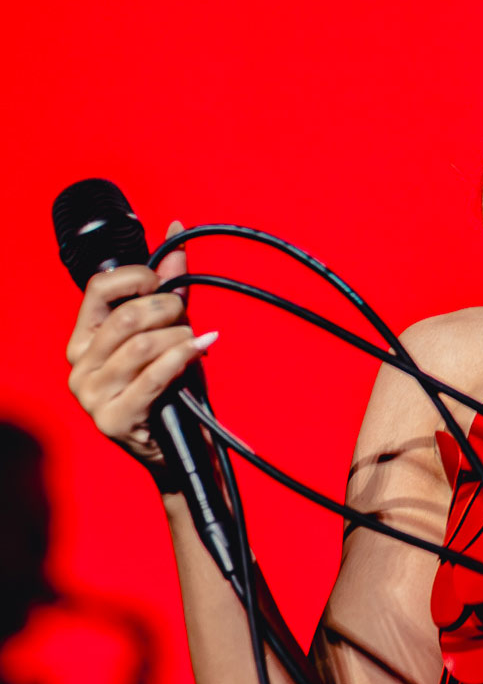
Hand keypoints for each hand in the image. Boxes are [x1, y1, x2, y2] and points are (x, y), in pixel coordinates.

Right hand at [64, 221, 214, 475]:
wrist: (182, 450)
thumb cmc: (174, 390)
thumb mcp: (171, 332)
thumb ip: (170, 287)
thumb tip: (177, 232)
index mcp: (84, 340)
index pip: (97, 288)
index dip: (138, 277)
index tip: (166, 282)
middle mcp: (78, 365)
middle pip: (126, 315)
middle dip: (169, 309)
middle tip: (190, 320)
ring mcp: (90, 394)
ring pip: (143, 343)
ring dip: (181, 337)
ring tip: (197, 343)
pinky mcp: (113, 418)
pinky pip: (155, 373)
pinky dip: (185, 355)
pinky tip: (203, 348)